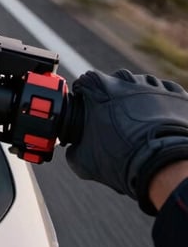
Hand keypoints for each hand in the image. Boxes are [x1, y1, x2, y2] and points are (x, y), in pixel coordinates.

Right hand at [67, 69, 187, 213]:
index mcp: (95, 86)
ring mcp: (151, 84)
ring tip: (139, 126)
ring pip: (139, 87)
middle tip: (114, 123)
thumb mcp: (82, 160)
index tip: (89, 112)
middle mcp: (123, 78)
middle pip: (112, 84)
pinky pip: (164, 93)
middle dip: (112, 100)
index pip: (83, 83)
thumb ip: (71, 148)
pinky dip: (161, 105)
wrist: (164, 167)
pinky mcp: (176, 93)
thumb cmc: (121, 159)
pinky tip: (157, 124)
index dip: (84, 99)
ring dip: (137, 101)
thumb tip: (73, 150)